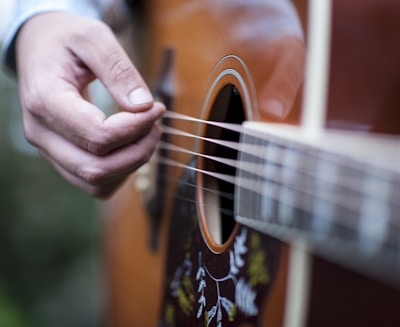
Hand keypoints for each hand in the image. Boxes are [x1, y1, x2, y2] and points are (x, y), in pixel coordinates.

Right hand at [16, 12, 164, 197]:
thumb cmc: (64, 39)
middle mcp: (41, 132)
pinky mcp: (61, 157)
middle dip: (138, 151)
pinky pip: (94, 184)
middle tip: (156, 124)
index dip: (137, 127)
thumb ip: (118, 69)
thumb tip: (144, 106)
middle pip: (97, 168)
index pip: (98, 135)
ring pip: (96, 182)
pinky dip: (120, 172)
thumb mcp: (93, 37)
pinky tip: (130, 146)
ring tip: (145, 134)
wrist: (38, 47)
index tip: (157, 107)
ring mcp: (49, 149)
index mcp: (46, 100)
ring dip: (131, 164)